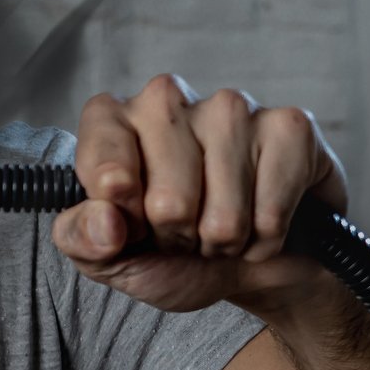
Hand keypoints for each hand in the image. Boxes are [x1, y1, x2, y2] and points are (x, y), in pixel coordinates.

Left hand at [51, 74, 347, 315]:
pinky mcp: (288, 126)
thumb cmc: (172, 254)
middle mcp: (168, 100)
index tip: (131, 223)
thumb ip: (80, 239)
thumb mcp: (108, 257)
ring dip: (224, 241)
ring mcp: (230, 107)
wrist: (250, 269)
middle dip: (178, 235)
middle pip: (168, 197)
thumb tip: (105, 222)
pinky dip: (267, 237)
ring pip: (224, 209)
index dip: (122, 210)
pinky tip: (262, 223)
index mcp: (113, 120)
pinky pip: (272, 209)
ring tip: (220, 231)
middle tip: (182, 232)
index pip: (103, 160)